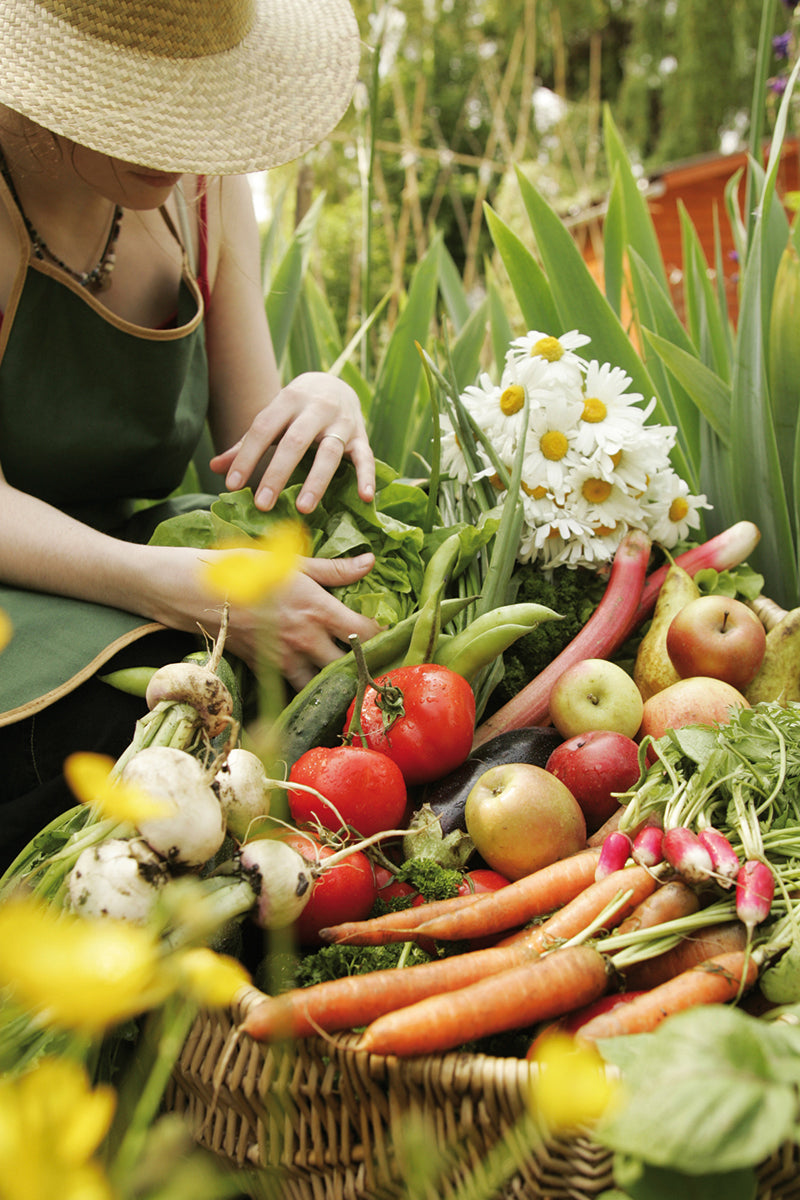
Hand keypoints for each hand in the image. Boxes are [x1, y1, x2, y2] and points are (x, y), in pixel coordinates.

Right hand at [147, 545, 380, 690]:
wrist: (188, 590)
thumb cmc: (239, 567)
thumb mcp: (288, 561)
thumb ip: (333, 569)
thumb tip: (370, 562)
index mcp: (316, 608)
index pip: (365, 632)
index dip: (384, 637)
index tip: (390, 634)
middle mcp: (303, 638)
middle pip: (348, 666)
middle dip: (363, 667)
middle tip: (376, 663)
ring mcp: (282, 658)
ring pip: (321, 684)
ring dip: (334, 682)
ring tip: (347, 677)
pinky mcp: (263, 668)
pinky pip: (292, 686)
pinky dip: (306, 687)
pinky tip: (314, 682)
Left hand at [210, 372, 374, 513]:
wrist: (336, 383)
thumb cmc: (296, 410)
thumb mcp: (272, 419)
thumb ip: (246, 443)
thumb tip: (214, 468)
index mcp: (288, 400)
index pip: (263, 429)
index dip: (247, 457)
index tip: (232, 485)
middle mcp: (316, 409)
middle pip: (295, 442)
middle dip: (278, 474)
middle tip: (263, 504)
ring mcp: (341, 423)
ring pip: (330, 453)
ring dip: (317, 481)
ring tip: (303, 508)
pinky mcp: (361, 437)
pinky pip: (365, 458)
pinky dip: (366, 477)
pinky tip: (365, 497)